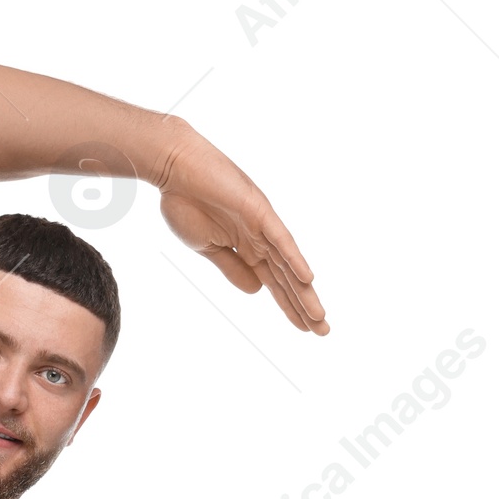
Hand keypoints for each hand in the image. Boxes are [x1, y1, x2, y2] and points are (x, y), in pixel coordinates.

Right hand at [157, 126, 328, 333]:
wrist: (174, 168)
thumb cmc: (185, 202)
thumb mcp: (207, 248)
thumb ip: (233, 269)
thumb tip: (256, 292)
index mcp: (246, 247)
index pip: (274, 282)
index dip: (289, 305)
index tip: (304, 328)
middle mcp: (260, 237)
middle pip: (287, 278)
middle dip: (304, 305)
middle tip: (323, 331)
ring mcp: (261, 224)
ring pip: (288, 263)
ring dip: (304, 291)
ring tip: (319, 317)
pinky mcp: (258, 210)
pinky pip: (280, 239)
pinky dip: (294, 258)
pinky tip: (308, 279)